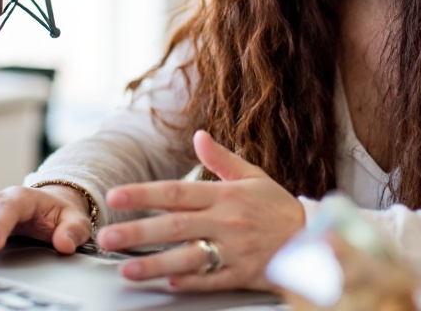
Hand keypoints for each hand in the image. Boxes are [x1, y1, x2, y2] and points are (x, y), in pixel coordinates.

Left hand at [96, 129, 304, 290]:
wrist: (312, 238)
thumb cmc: (276, 207)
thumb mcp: (252, 176)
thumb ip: (221, 159)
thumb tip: (198, 136)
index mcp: (225, 195)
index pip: (176, 192)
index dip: (144, 193)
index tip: (115, 195)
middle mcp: (226, 221)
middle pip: (175, 225)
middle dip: (138, 231)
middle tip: (107, 236)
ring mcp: (234, 250)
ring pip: (189, 257)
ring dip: (155, 264)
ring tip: (126, 270)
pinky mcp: (242, 274)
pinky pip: (212, 280)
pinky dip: (190, 282)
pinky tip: (167, 284)